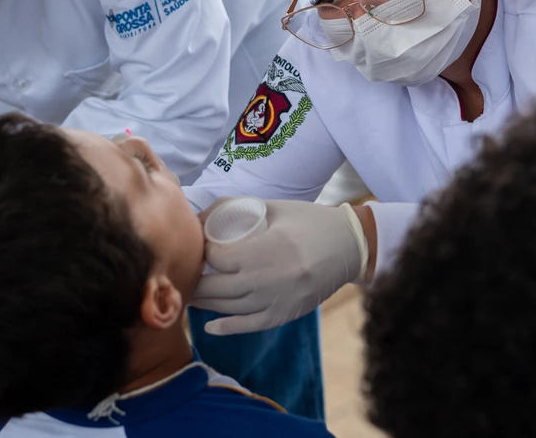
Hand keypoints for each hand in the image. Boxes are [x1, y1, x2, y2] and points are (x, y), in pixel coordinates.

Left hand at [191, 199, 368, 334]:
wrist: (349, 246)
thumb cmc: (310, 222)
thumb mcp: (274, 208)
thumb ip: (239, 208)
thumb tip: (202, 215)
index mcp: (266, 250)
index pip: (218, 258)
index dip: (203, 252)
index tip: (200, 247)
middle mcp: (269, 279)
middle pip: (217, 287)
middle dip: (196, 281)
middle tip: (185, 274)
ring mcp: (277, 300)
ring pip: (229, 307)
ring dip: (205, 303)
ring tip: (189, 295)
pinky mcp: (285, 314)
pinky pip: (250, 325)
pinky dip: (227, 327)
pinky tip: (209, 327)